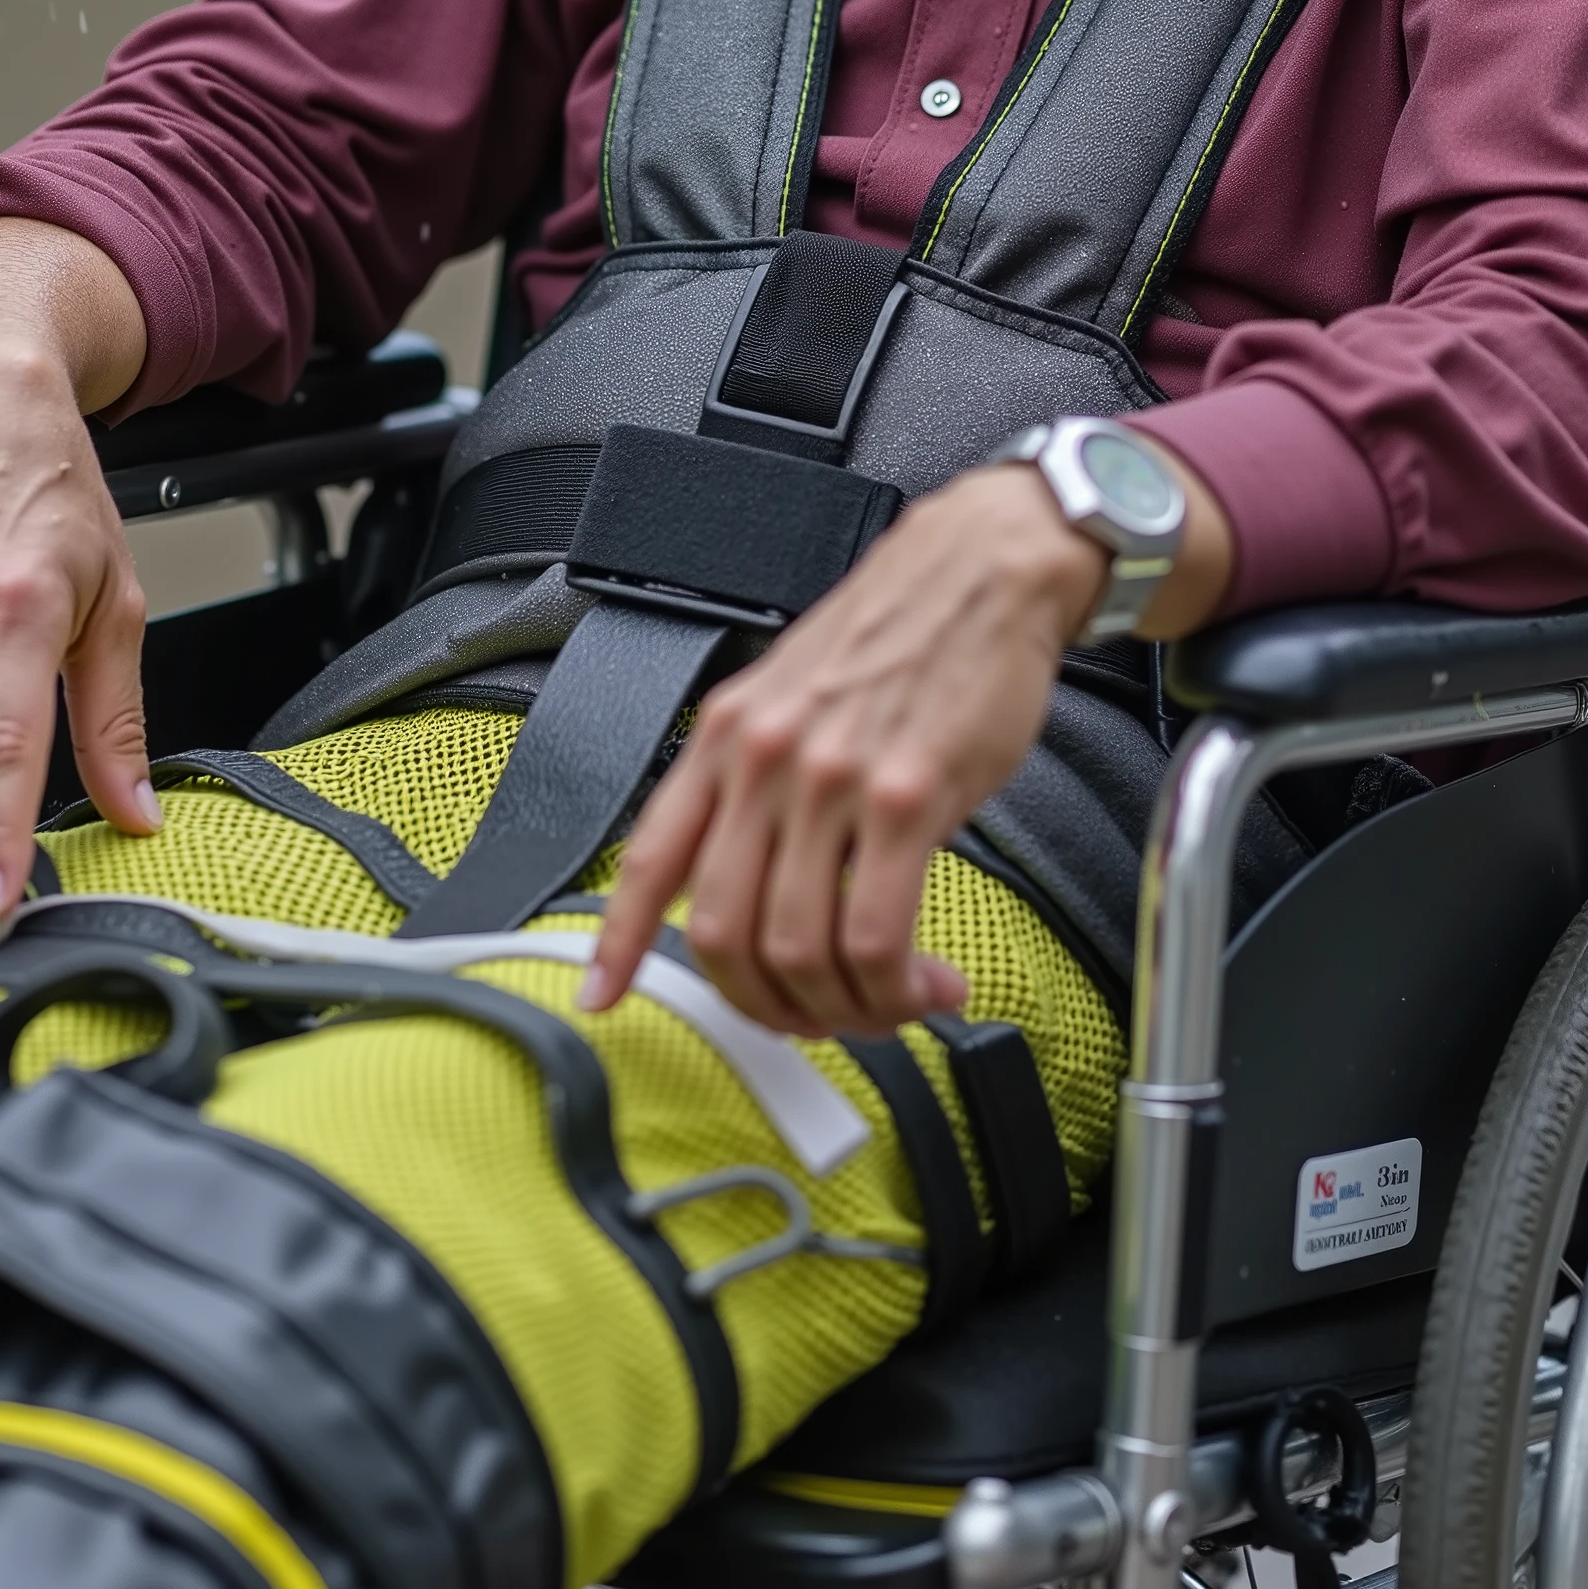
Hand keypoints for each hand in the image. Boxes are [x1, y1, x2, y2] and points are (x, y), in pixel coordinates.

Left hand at [585, 450, 1231, 1036]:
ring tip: (885, 1001)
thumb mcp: (791, 693)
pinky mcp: (907, 799)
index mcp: (725, 733)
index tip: (605, 995)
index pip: (650, 858)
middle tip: (813, 1018)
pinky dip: (894, 986)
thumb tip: (746, 874)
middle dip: (766, 1004)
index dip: (618, 941)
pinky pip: (875, 935)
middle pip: (722, 932)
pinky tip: (923, 982)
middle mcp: (762, 758)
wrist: (983, 571)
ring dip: (842, 1007)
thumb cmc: (898, 631)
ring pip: (797, 949)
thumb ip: (756, 779)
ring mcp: (830, 780)